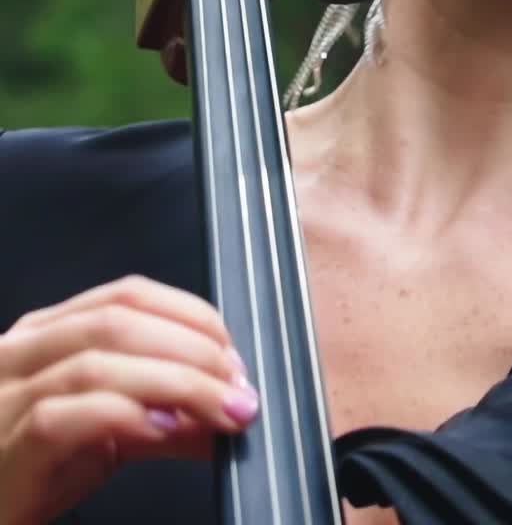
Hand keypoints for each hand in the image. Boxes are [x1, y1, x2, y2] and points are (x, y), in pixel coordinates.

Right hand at [0, 274, 258, 524]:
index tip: (232, 352)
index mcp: (49, 332)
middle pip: (120, 322)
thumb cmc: (38, 469)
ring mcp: (5, 398)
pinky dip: (124, 415)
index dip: (191, 315)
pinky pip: (64, 416)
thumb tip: (236, 403)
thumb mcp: (113, 429)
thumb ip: (173, 411)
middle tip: (236, 386)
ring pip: (98, 363)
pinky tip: (162, 429)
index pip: (130, 295)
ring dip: (176, 382)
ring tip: (219, 409)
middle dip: (193, 348)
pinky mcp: (7, 448)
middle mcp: (22, 353)